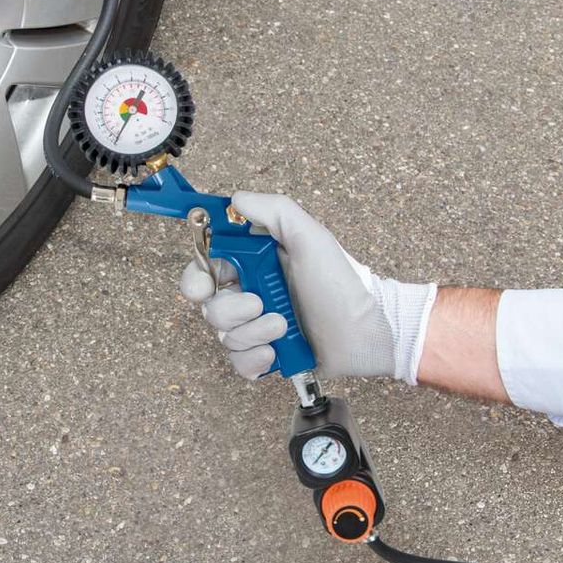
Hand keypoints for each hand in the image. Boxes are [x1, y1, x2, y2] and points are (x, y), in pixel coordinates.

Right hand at [179, 192, 435, 381]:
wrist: (368, 330)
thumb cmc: (342, 282)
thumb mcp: (309, 236)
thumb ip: (273, 210)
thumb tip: (236, 199)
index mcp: (251, 264)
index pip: (204, 268)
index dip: (195, 278)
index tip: (206, 283)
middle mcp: (249, 294)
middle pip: (209, 306)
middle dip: (231, 309)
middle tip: (259, 303)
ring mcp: (256, 327)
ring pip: (224, 337)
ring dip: (253, 332)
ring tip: (285, 326)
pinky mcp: (266, 355)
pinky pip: (239, 363)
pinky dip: (254, 359)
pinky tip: (275, 353)